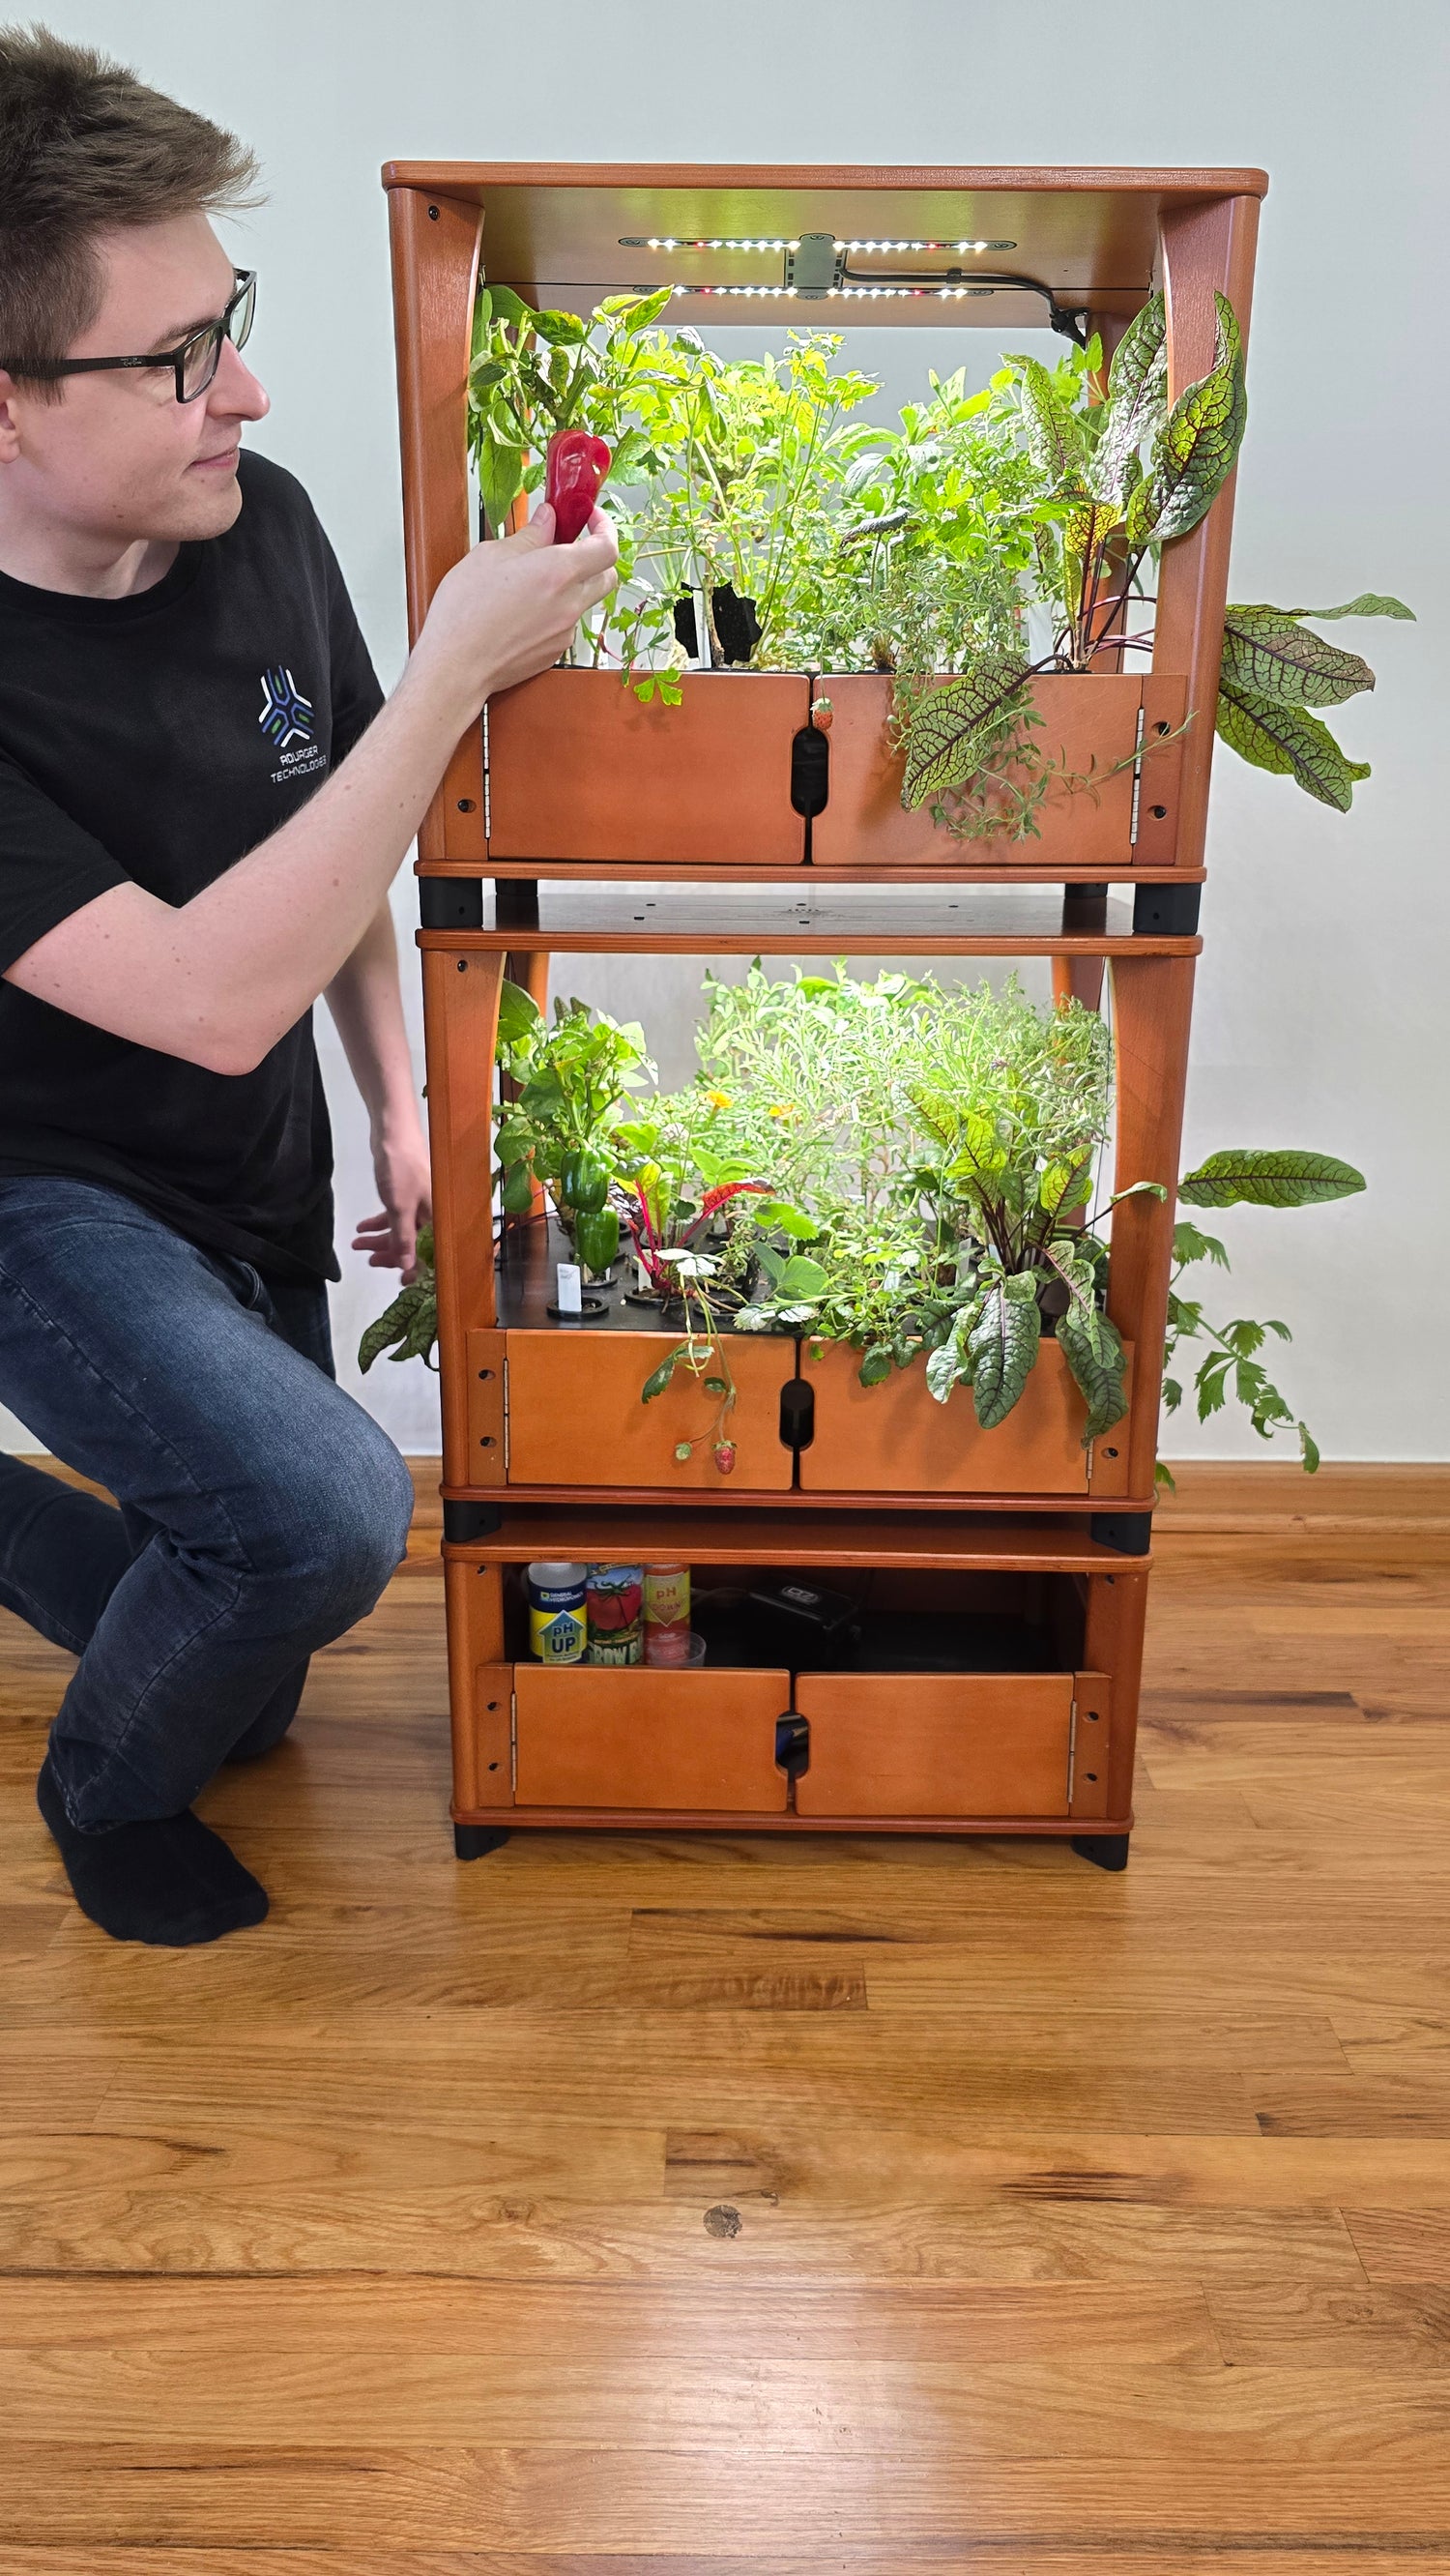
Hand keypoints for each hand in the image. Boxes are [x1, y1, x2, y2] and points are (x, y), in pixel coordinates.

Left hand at [352, 1120, 432, 1279]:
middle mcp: (433, 1213)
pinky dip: (380, 1222)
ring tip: (358, 1243)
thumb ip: (403, 1239)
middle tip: (369, 1261)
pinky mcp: (407, 1193)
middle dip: (391, 1253)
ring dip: (380, 1238)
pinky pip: (396, 1215)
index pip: (431, 1252)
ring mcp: (420, 1202)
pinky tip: (362, 1227)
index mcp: (439, 1218)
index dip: (415, 1268)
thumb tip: (408, 1267)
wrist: (394, 1131)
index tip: (400, 1282)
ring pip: (402, 1229)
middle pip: (415, 1242)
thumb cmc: (401, 1169)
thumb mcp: (399, 1208)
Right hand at [412, 500, 617, 723]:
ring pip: (584, 601)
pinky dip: (555, 610)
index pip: (607, 547)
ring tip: (534, 579)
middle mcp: (570, 604)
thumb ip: (529, 536)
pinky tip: (525, 608)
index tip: (590, 519)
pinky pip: (566, 624)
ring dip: (571, 585)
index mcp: (558, 572)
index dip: (604, 528)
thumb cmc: (465, 611)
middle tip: (570, 545)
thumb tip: (547, 520)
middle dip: (595, 557)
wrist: (456, 664)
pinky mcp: (555, 651)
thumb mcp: (491, 555)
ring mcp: (565, 632)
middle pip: (606, 576)